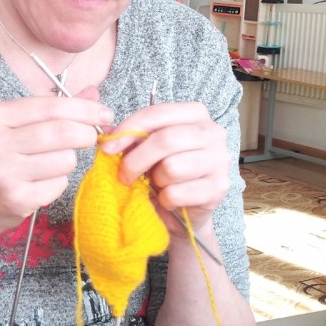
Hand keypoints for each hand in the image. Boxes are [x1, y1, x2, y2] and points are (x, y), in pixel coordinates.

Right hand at [0, 91, 112, 233]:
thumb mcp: (15, 127)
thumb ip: (52, 109)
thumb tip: (93, 91)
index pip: (50, 107)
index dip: (84, 109)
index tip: (104, 113)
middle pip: (62, 132)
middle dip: (86, 134)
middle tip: (90, 138)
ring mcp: (3, 172)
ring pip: (65, 160)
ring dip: (69, 161)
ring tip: (53, 164)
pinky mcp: (16, 198)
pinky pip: (59, 185)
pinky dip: (58, 183)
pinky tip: (42, 183)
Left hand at [99, 102, 229, 234]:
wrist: (182, 212)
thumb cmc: (163, 174)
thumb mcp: (144, 151)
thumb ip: (127, 138)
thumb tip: (105, 133)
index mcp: (195, 114)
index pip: (156, 113)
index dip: (127, 130)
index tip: (107, 148)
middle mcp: (213, 132)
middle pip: (165, 140)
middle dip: (136, 160)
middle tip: (124, 175)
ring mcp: (220, 160)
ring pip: (172, 167)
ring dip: (156, 181)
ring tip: (158, 185)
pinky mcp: (218, 188)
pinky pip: (177, 193)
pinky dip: (165, 200)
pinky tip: (169, 199)